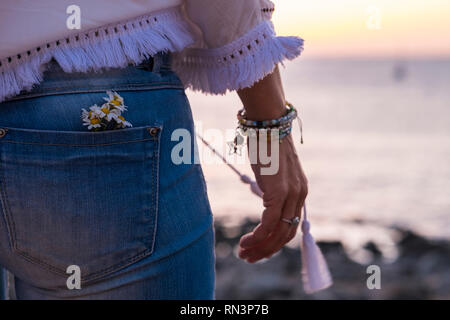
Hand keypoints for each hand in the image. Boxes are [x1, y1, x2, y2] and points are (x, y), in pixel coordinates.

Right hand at [238, 133, 307, 262]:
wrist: (268, 122)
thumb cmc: (266, 142)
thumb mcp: (272, 169)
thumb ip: (271, 186)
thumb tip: (262, 196)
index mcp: (299, 191)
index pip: (291, 225)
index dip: (275, 241)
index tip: (260, 248)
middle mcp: (299, 196)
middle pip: (286, 234)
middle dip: (267, 250)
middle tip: (249, 258)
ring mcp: (290, 195)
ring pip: (278, 233)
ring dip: (261, 248)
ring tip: (244, 254)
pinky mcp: (278, 193)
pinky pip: (269, 224)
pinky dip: (257, 237)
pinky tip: (246, 242)